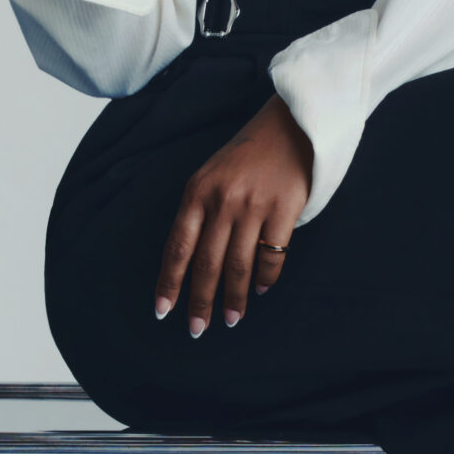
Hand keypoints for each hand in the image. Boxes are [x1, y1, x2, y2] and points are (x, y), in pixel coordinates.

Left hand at [155, 97, 313, 336]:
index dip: (169, 282)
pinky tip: (260, 289)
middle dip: (200, 301)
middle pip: (206, 263)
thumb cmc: (248, 153)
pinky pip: (272, 254)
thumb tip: (190, 261)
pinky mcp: (284, 209)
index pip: (177, 247)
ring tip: (231, 320)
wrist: (291, 124)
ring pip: (238, 265)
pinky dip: (265, 277)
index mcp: (197, 192)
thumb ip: (199, 211)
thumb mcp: (211, 175)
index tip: (162, 310)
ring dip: (233, 298)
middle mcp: (222, 201)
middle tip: (196, 329)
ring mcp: (254, 205)